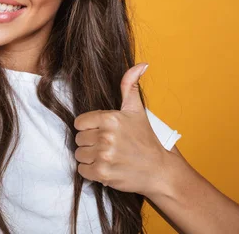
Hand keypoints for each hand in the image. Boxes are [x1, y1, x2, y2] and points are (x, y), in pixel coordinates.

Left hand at [73, 63, 169, 196]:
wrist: (159, 170)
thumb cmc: (146, 140)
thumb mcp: (137, 110)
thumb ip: (130, 86)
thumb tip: (141, 64)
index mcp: (111, 118)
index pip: (79, 122)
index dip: (89, 127)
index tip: (102, 132)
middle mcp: (106, 136)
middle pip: (79, 138)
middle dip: (90, 142)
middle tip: (107, 146)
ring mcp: (104, 156)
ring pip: (79, 154)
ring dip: (89, 157)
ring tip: (106, 156)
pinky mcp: (103, 173)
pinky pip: (82, 170)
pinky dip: (91, 171)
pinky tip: (105, 167)